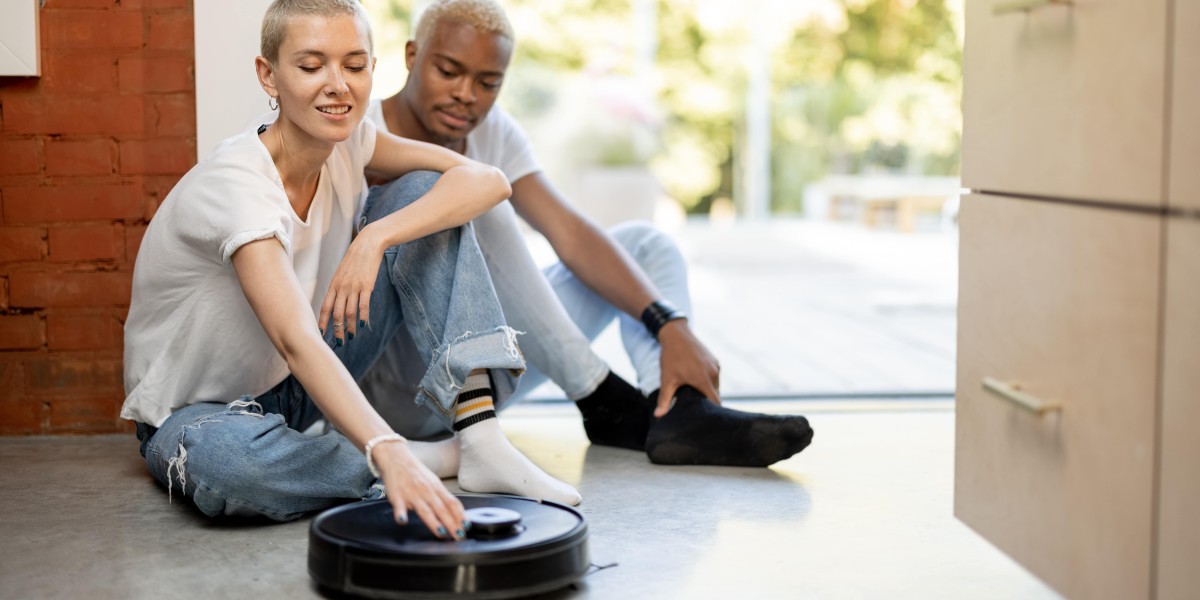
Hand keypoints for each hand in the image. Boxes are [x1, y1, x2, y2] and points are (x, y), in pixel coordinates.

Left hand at [318, 225, 383, 343]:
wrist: (367, 245)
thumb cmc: (355, 259)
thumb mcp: (342, 273)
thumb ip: (338, 287)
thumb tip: (337, 302)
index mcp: (334, 285)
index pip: (325, 307)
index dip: (322, 321)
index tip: (320, 333)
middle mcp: (341, 288)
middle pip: (336, 314)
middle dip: (336, 330)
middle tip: (338, 342)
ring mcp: (354, 287)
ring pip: (349, 312)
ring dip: (349, 327)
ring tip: (350, 336)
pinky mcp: (367, 286)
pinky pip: (363, 306)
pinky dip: (362, 317)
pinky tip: (362, 324)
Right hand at [373, 440, 466, 538]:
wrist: (397, 458)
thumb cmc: (416, 473)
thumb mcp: (433, 482)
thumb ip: (442, 498)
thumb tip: (456, 513)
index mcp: (437, 488)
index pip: (452, 503)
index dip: (460, 515)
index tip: (467, 526)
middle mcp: (427, 491)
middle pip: (442, 509)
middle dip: (452, 523)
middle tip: (459, 535)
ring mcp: (412, 495)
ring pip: (425, 510)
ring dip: (434, 522)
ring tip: (441, 533)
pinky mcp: (397, 497)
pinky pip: (399, 507)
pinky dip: (401, 514)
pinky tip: (403, 521)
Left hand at [654, 319, 720, 416]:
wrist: (676, 333)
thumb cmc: (671, 357)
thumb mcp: (667, 379)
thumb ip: (664, 399)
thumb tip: (658, 416)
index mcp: (704, 380)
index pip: (715, 402)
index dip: (712, 412)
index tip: (706, 418)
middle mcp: (713, 373)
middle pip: (716, 395)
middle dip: (708, 402)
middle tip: (697, 408)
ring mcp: (715, 365)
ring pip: (716, 385)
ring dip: (708, 391)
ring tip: (696, 395)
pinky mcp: (715, 360)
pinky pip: (715, 376)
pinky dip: (709, 381)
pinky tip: (697, 382)